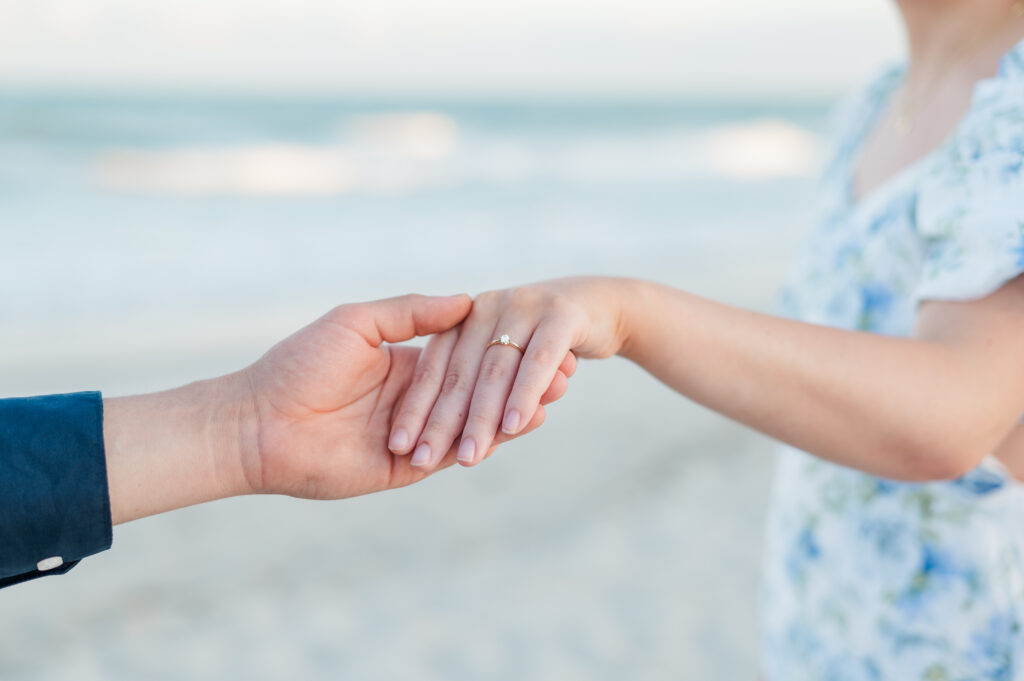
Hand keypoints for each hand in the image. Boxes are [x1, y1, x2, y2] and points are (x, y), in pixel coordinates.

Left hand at [237, 294, 553, 498]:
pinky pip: (458, 449)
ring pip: (477, 419)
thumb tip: (464, 299)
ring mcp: (417, 432)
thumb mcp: (357, 322)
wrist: (260, 424)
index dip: (501, 345)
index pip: (465, 353)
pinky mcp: (410, 467)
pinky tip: (530, 419)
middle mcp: (415, 397)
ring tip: (560, 390)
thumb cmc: (300, 364)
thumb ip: (411, 312)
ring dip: (518, 406)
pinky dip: (494, 437)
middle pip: (480, 387)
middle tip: (568, 365)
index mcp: (402, 361)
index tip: (539, 331)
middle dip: (522, 377)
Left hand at [387, 277, 630, 469]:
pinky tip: (514, 426)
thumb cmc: (545, 339)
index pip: (433, 365)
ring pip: (495, 371)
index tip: (399, 445)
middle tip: (424, 460)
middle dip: (441, 419)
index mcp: (463, 317)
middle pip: (460, 372)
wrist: (608, 306)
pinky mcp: (562, 315)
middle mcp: (487, 308)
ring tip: (468, 456)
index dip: (416, 405)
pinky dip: (524, 393)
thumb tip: (435, 406)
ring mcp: (525, 307)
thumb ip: (468, 370)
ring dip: (481, 417)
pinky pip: (538, 360)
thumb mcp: (503, 351)